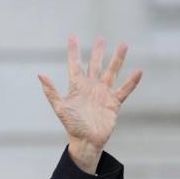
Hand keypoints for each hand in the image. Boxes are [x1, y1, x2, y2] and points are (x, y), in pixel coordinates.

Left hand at [38, 36, 141, 172]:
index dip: (73, 51)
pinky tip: (138, 71)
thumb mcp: (60, 107)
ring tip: (123, 45)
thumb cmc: (72, 126)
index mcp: (77, 87)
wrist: (86, 141)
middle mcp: (91, 87)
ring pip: (112, 72)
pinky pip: (124, 89)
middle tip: (101, 39)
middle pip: (95, 65)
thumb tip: (40, 75)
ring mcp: (103, 94)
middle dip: (98, 52)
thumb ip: (51, 91)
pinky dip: (131, 82)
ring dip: (117, 59)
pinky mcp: (114, 102)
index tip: (72, 37)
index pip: (75, 64)